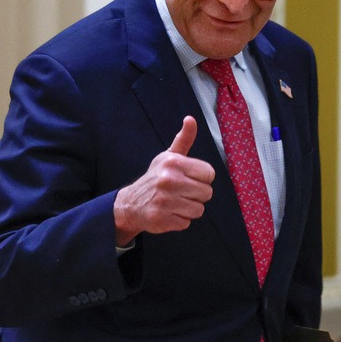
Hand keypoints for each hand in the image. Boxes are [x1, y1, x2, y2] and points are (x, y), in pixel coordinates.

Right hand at [114, 116, 214, 246]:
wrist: (130, 203)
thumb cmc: (156, 177)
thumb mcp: (168, 156)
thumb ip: (184, 139)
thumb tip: (191, 119)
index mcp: (173, 163)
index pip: (209, 174)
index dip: (202, 178)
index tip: (189, 178)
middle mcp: (168, 180)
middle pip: (207, 193)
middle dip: (197, 195)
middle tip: (182, 192)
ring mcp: (164, 201)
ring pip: (199, 210)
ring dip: (189, 208)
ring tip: (175, 202)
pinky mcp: (161, 219)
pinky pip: (186, 223)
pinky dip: (180, 220)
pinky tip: (168, 212)